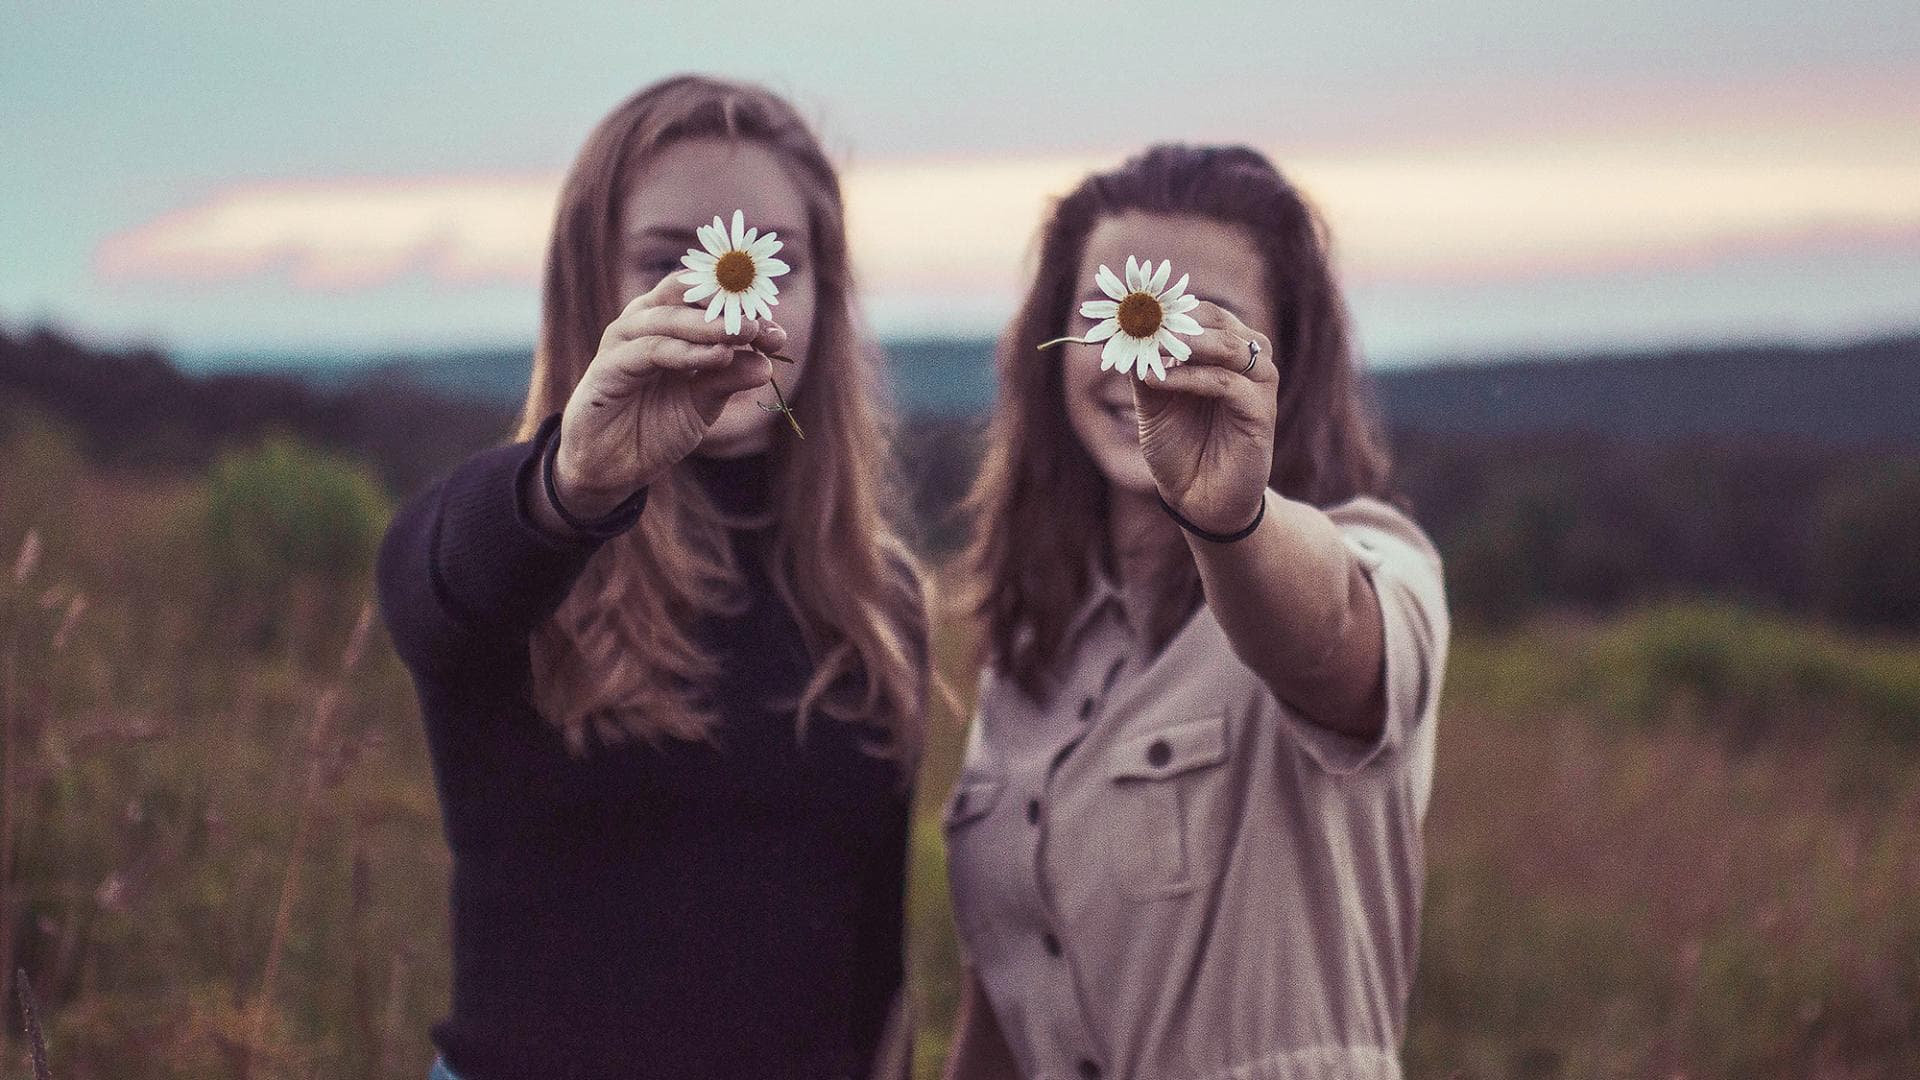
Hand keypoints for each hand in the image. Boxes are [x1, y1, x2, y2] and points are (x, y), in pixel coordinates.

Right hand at [553, 274, 787, 514]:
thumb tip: (767, 364)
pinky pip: (650, 350)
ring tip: (746, 335)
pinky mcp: (607, 367)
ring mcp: (622, 341)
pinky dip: (686, 351)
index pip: (703, 295)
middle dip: (728, 307)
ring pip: (669, 318)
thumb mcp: (702, 403)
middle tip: (762, 327)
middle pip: (685, 293)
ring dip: (710, 325)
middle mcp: (642, 322)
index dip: (742, 308)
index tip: (777, 333)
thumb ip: (729, 378)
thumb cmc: (655, 427)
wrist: (611, 468)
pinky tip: (718, 357)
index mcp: (666, 322)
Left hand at [1132, 302, 1277, 533]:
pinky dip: (1190, 377)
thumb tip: (1125, 333)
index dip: (1169, 307)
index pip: (1204, 312)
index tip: (1132, 308)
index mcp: (1226, 352)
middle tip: (1139, 323)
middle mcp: (1249, 361)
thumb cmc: (1180, 448)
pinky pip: (1226, 383)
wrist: (1199, 500)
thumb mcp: (1153, 403)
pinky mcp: (1261, 413)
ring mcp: (1259, 386)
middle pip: (1218, 322)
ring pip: (1228, 347)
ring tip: (1149, 348)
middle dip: (1176, 321)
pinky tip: (1159, 379)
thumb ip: (1145, 367)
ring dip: (1185, 343)